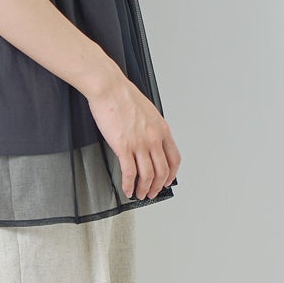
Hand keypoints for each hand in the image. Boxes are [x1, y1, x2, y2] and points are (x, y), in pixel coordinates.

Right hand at [86, 71, 181, 199]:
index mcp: (162, 129)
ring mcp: (140, 144)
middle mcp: (154, 138)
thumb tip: (150, 141)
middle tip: (152, 193)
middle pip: (162, 171)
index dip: (172, 174)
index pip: (174, 159)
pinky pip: (129, 173)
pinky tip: (127, 189)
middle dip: (158, 186)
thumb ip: (152, 128)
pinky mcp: (123, 147)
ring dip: (144, 189)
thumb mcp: (148, 111)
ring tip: (140, 194)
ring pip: (148, 176)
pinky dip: (129, 185)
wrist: (109, 88)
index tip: (167, 181)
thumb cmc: (124, 95)